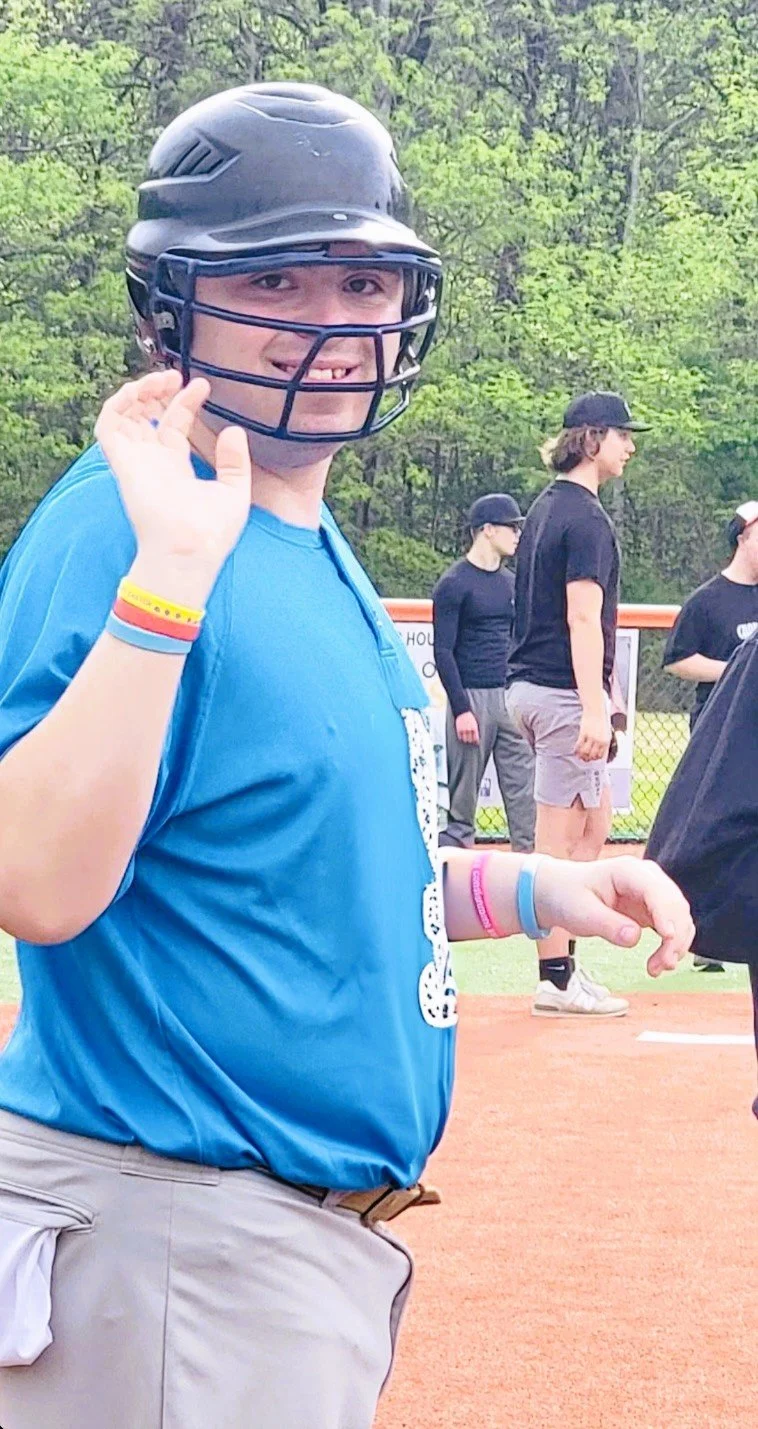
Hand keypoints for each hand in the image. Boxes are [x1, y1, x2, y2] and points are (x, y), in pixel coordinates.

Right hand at [95, 371, 250, 594]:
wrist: (191, 549)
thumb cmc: (212, 533)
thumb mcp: (235, 492)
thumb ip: (235, 461)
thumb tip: (234, 430)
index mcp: (176, 469)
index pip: (174, 426)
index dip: (185, 402)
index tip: (203, 385)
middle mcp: (153, 463)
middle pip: (146, 417)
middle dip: (158, 392)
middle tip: (174, 375)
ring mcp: (137, 462)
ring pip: (124, 417)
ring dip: (138, 392)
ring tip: (160, 379)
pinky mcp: (123, 463)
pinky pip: (108, 426)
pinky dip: (118, 404)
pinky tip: (139, 391)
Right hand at [455, 712, 479, 744]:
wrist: (463, 712)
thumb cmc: (470, 718)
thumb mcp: (475, 723)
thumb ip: (475, 730)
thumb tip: (476, 738)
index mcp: (474, 728)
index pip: (476, 738)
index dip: (476, 741)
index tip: (476, 743)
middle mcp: (469, 729)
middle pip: (470, 740)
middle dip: (471, 741)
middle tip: (470, 741)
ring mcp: (463, 730)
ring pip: (465, 739)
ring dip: (466, 740)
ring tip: (466, 740)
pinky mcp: (458, 729)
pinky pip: (459, 737)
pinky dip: (461, 738)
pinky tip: (462, 737)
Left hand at [533, 856, 694, 976]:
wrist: (562, 893)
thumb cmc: (569, 897)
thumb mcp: (581, 913)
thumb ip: (607, 925)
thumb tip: (634, 938)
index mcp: (628, 871)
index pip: (656, 891)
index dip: (666, 914)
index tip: (668, 938)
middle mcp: (647, 878)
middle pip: (675, 905)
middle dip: (675, 937)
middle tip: (662, 965)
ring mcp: (653, 892)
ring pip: (679, 918)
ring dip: (676, 945)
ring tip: (657, 969)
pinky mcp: (653, 908)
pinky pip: (673, 926)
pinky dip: (672, 945)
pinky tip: (660, 963)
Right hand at [574, 708, 609, 762]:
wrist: (596, 710)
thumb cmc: (601, 720)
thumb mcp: (606, 732)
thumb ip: (603, 742)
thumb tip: (599, 751)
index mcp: (606, 741)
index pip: (600, 755)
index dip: (595, 759)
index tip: (591, 759)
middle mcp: (599, 740)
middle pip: (592, 755)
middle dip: (587, 759)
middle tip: (584, 759)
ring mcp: (591, 737)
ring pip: (585, 752)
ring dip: (581, 755)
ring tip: (579, 756)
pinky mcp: (584, 733)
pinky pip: (579, 745)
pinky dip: (576, 749)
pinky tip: (575, 750)